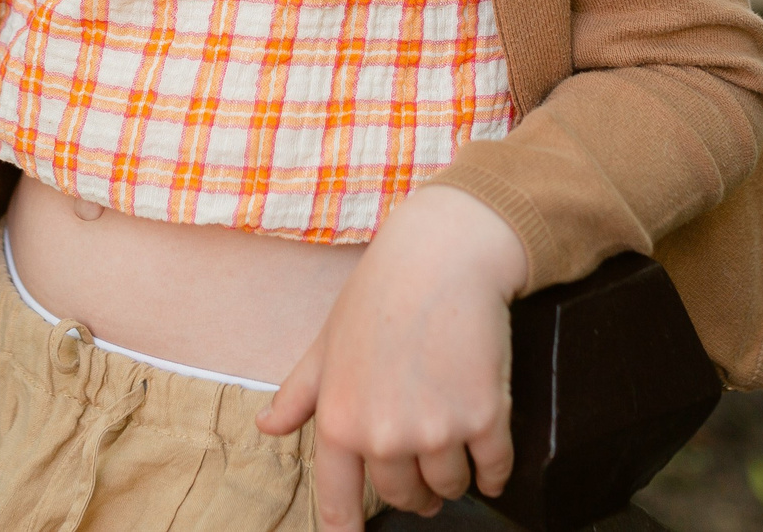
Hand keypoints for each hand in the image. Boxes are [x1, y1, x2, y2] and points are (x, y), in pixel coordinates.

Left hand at [259, 186, 527, 528]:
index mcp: (340, 421)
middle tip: (422, 480)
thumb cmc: (379, 296)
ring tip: (452, 455)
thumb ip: (298, 394)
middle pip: (404, 495)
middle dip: (414, 492)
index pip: (338, 500)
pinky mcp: (483, 418)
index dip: (345, 529)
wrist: (442, 258)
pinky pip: (494, 468)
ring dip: (452, 479)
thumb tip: (267, 427)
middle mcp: (385, 435)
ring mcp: (436, 430)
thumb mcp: (326, 344)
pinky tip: (491, 465)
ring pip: (449, 485)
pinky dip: (494, 472)